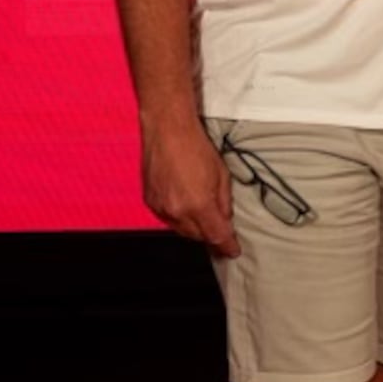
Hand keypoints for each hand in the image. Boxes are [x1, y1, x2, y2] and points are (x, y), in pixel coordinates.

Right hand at [141, 123, 240, 255]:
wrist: (167, 130)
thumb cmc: (196, 147)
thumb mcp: (222, 176)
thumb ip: (224, 203)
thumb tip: (225, 220)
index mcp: (198, 205)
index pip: (216, 236)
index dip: (226, 246)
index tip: (232, 251)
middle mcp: (177, 210)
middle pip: (198, 236)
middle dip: (210, 235)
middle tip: (221, 228)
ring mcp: (160, 207)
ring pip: (181, 230)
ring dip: (194, 227)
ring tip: (203, 214)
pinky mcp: (149, 201)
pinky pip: (167, 219)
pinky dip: (179, 218)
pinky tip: (186, 206)